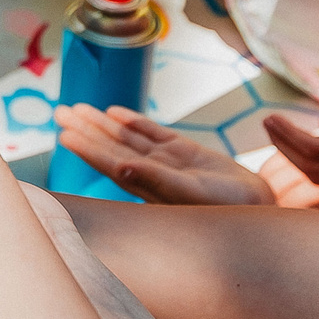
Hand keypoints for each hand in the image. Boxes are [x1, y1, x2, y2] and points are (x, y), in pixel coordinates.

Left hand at [56, 106, 273, 205]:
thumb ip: (156, 181)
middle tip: (59, 111)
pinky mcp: (185, 153)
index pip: (111, 163)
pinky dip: (134, 122)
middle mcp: (153, 173)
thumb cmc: (227, 209)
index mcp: (149, 186)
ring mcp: (167, 162)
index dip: (88, 148)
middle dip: (86, 129)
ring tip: (76, 109)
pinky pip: (153, 134)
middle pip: (112, 147)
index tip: (65, 134)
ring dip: (102, 123)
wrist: (259, 209)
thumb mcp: (190, 195)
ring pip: (127, 138)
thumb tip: (123, 169)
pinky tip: (114, 113)